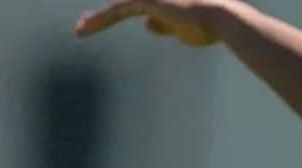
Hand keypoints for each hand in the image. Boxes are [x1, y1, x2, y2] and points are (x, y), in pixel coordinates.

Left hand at [74, 0, 235, 45]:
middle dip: (104, 17)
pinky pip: (115, 12)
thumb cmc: (210, 25)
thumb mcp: (185, 29)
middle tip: (85, 25)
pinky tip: (84, 29)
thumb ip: (165, 25)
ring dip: (97, 20)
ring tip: (80, 30)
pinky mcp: (144, 1)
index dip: (121, 16)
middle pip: (124, 5)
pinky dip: (99, 20)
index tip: (107, 24)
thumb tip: (147, 24)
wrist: (221, 17)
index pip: (138, 6)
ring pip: (116, 8)